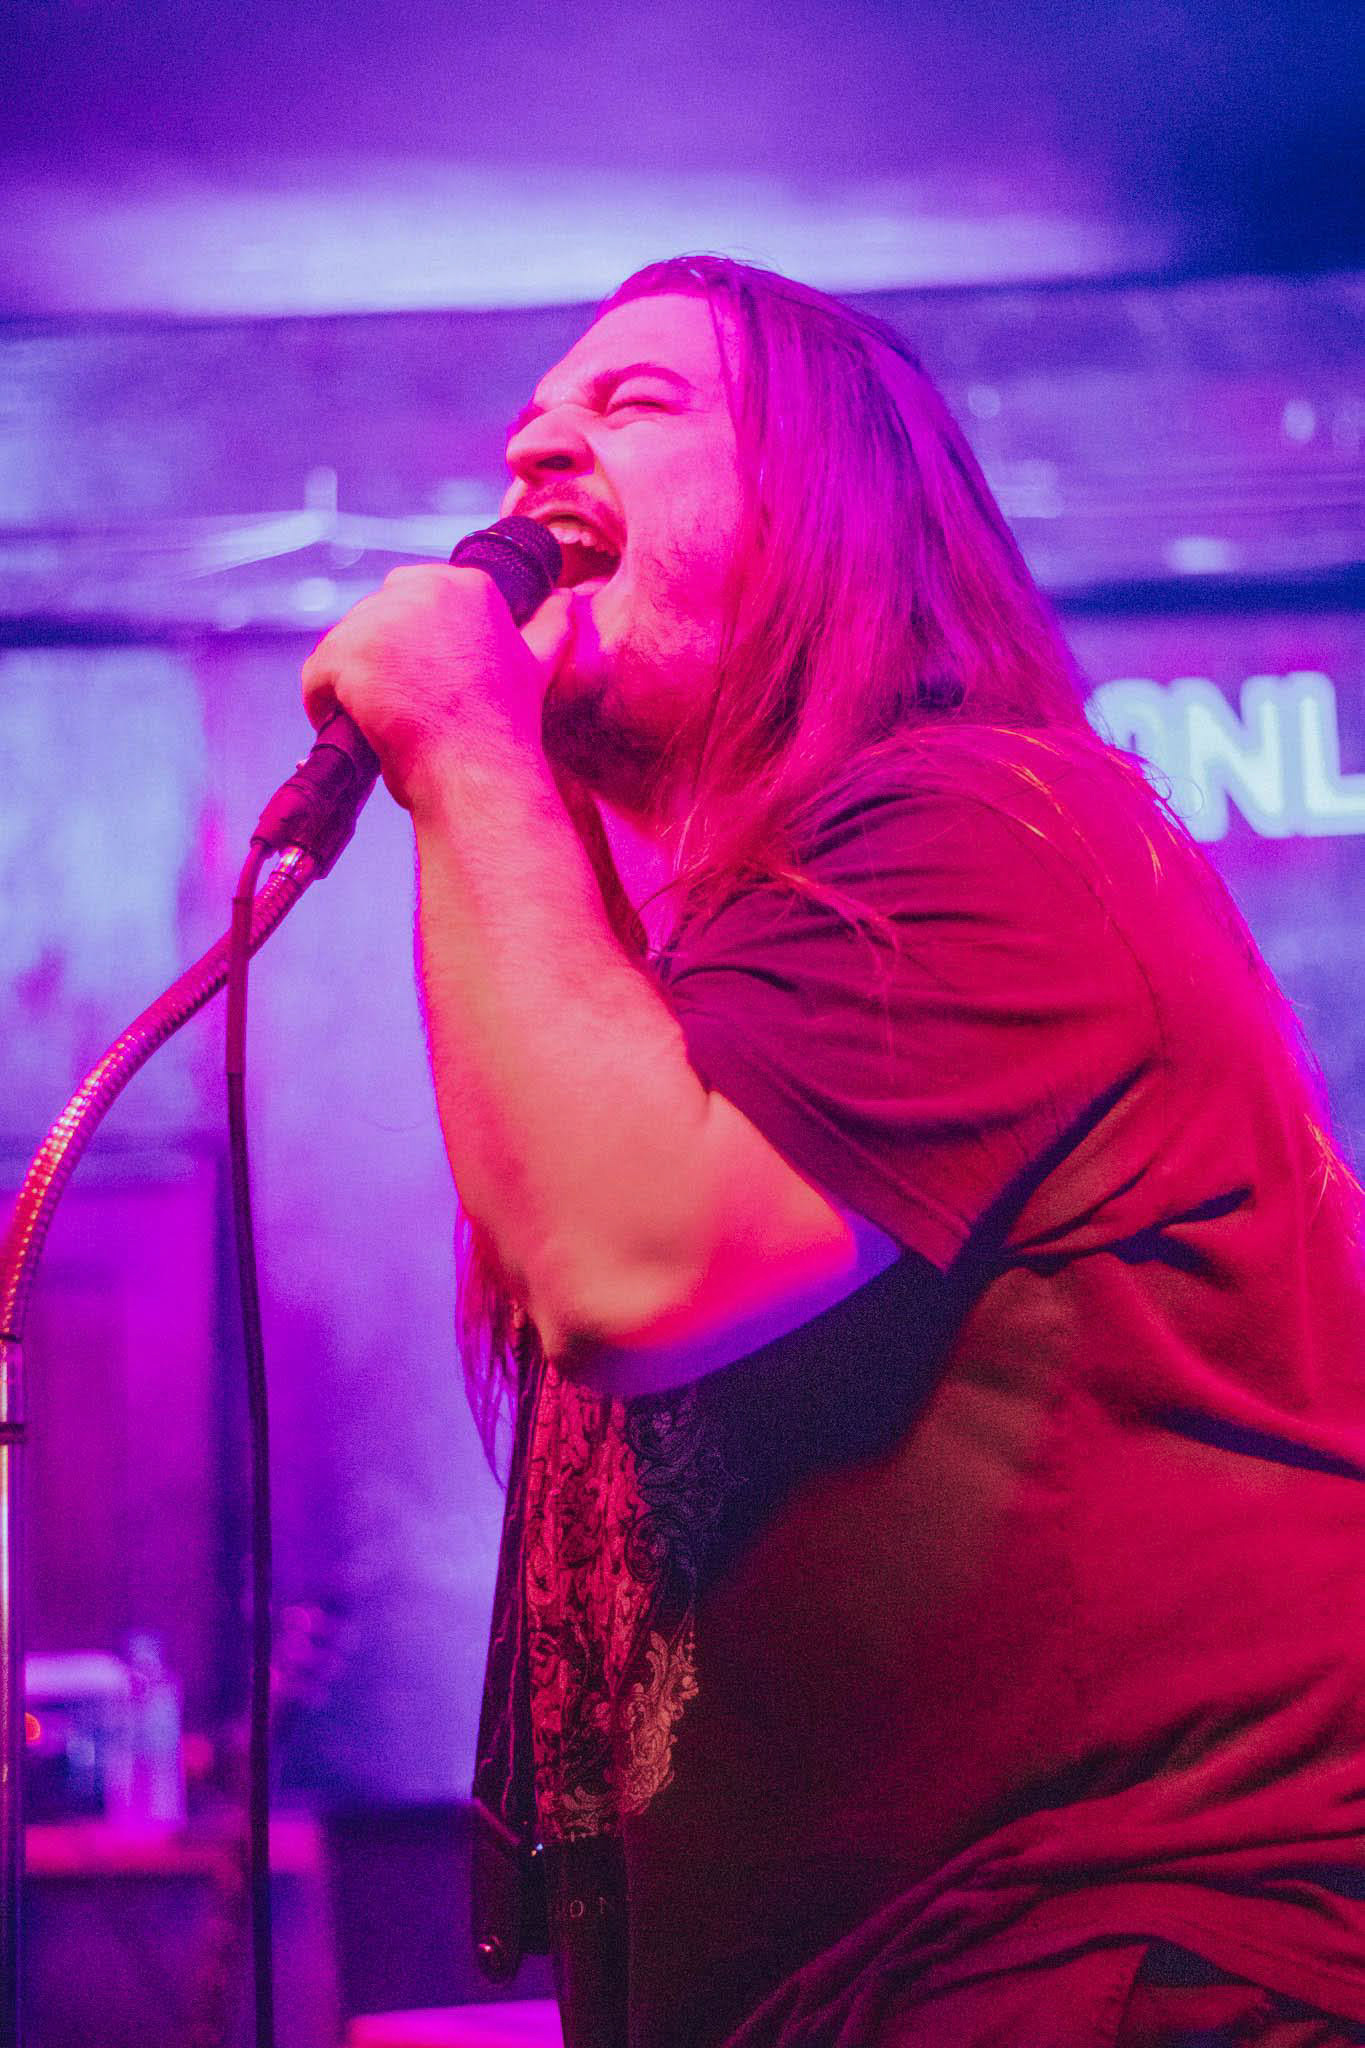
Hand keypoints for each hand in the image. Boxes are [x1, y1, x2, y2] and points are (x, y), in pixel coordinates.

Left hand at [300, 564, 573, 810]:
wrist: (477, 773)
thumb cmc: (504, 730)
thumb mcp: (537, 666)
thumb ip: (551, 626)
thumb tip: (567, 600)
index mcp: (467, 586)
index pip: (411, 596)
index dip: (409, 644)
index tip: (423, 681)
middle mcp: (423, 589)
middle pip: (371, 618)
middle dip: (377, 661)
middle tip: (402, 706)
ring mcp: (381, 620)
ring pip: (342, 645)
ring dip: (351, 684)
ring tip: (378, 722)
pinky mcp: (347, 654)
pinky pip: (316, 676)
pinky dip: (323, 704)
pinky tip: (353, 728)